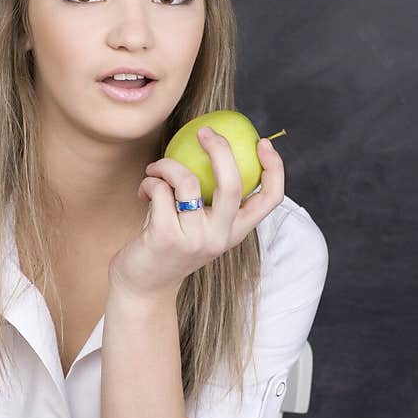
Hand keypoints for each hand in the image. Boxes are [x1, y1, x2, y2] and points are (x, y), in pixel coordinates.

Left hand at [108, 128, 284, 299]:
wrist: (143, 286)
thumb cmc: (169, 246)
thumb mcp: (199, 226)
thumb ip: (210, 199)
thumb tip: (215, 146)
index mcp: (235, 232)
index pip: (271, 200)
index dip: (274, 168)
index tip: (261, 143)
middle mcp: (220, 237)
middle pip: (233, 184)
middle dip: (220, 149)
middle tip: (204, 131)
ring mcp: (194, 239)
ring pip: (187, 181)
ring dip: (167, 164)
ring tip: (156, 169)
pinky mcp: (166, 237)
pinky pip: (160, 191)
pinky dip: (149, 182)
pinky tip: (144, 191)